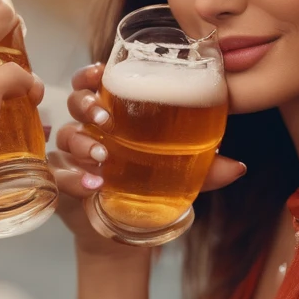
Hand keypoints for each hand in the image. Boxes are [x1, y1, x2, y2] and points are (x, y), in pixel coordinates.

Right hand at [52, 63, 244, 256]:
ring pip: (65, 136)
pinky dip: (74, 179)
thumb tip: (238, 167)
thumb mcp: (180, 175)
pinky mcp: (62, 182)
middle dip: (86, 105)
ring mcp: (71, 156)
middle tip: (104, 119)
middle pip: (74, 103)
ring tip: (102, 158)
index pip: (93, 83)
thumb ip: (206, 169)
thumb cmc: (149, 186)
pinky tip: (92, 185)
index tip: (98, 71)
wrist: (128, 227)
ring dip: (82, 144)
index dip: (90, 74)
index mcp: (112, 114)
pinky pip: (60, 175)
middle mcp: (87, 129)